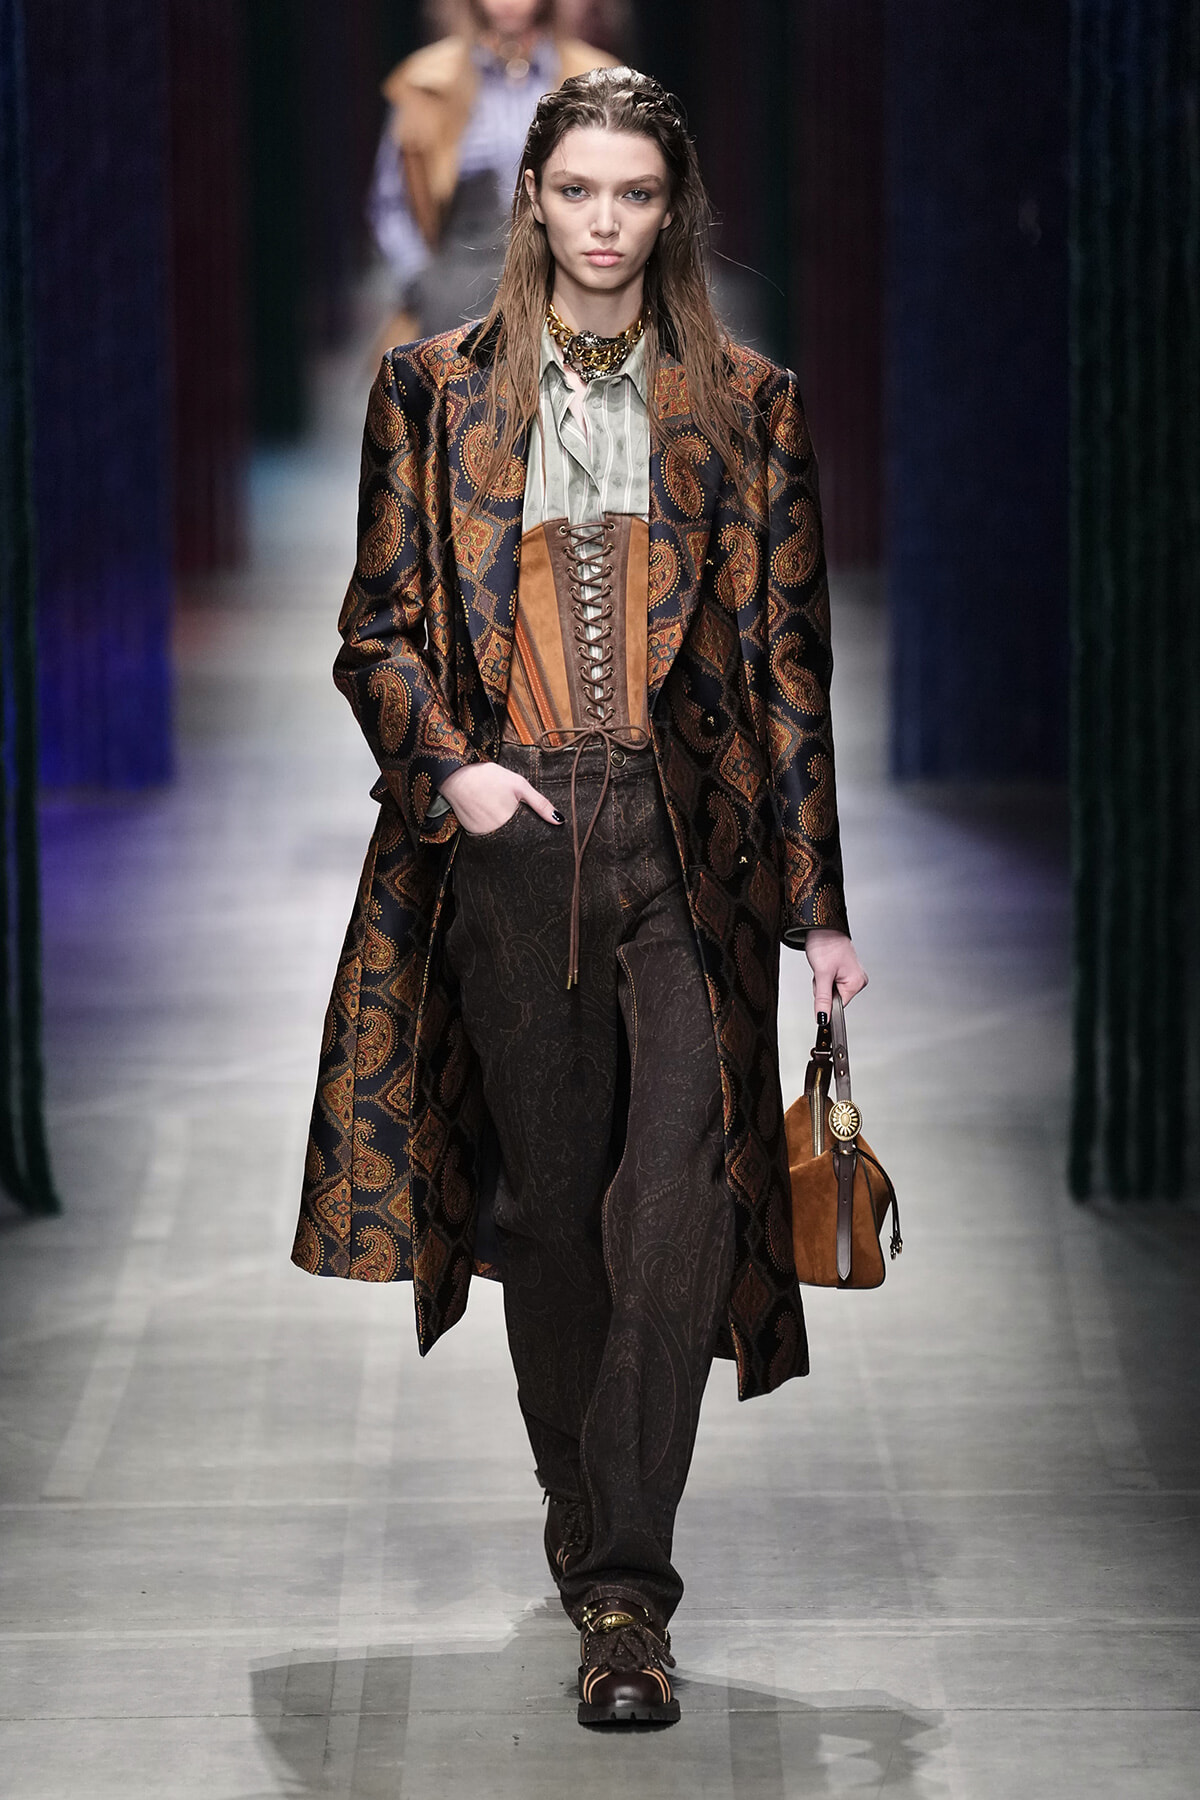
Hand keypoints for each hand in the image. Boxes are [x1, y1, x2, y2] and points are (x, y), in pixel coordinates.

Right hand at [439, 762, 562, 835]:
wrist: (456, 775)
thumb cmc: (489, 777)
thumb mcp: (519, 785)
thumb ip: (540, 804)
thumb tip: (559, 820)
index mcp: (510, 824)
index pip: (528, 836)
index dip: (531, 830)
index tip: (530, 821)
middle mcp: (496, 834)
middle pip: (514, 838)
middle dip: (518, 828)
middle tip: (509, 809)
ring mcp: (482, 835)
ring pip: (501, 837)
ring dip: (504, 828)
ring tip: (497, 807)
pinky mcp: (472, 833)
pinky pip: (487, 834)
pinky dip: (491, 826)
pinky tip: (488, 811)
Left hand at [804, 928, 867, 1018]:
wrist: (821, 926)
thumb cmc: (825, 944)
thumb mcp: (822, 975)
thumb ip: (823, 999)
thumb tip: (823, 1018)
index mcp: (856, 983)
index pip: (839, 1005)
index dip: (826, 999)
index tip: (821, 987)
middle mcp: (857, 980)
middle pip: (834, 997)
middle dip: (823, 988)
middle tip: (821, 972)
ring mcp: (851, 974)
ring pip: (831, 990)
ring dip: (822, 981)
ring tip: (823, 966)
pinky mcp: (844, 970)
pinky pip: (831, 982)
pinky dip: (824, 976)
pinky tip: (825, 965)